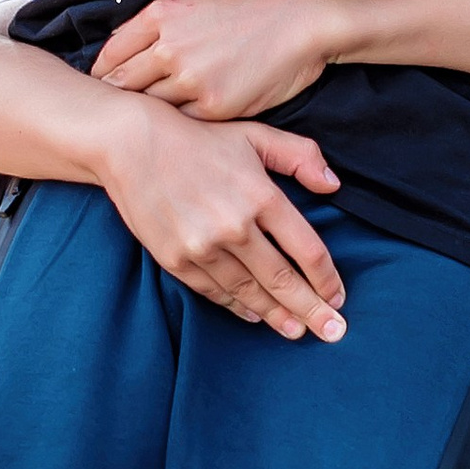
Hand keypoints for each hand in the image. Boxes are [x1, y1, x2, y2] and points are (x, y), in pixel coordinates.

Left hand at [92, 0, 337, 120]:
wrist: (300, 23)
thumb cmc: (250, 10)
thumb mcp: (196, 1)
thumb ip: (158, 24)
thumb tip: (122, 47)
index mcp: (161, 16)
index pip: (111, 55)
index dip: (102, 76)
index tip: (102, 89)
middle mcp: (169, 47)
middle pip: (123, 85)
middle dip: (116, 101)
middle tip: (113, 116)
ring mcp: (191, 79)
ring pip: (152, 107)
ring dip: (148, 118)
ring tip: (142, 128)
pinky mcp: (214, 106)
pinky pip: (183, 122)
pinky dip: (180, 126)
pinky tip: (178, 129)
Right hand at [94, 98, 346, 339]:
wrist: (131, 144)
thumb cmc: (198, 138)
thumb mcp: (255, 135)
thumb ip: (299, 155)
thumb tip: (333, 185)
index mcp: (261, 196)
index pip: (306, 250)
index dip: (326, 279)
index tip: (338, 297)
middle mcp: (235, 227)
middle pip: (283, 280)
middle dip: (311, 310)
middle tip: (333, 333)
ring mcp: (203, 247)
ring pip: (249, 291)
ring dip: (276, 315)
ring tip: (297, 331)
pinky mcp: (176, 259)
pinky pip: (214, 291)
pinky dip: (237, 306)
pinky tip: (254, 315)